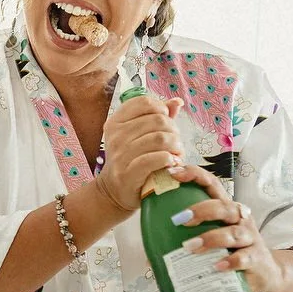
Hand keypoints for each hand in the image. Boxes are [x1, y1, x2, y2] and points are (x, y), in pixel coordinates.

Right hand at [95, 94, 185, 219]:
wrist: (115, 190)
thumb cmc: (131, 159)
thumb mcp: (138, 135)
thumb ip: (157, 117)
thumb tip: (177, 102)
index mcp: (116, 122)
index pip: (144, 103)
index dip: (161, 109)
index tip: (165, 121)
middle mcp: (116, 136)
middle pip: (158, 120)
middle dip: (174, 131)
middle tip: (175, 143)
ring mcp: (120, 155)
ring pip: (160, 138)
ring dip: (176, 146)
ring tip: (176, 154)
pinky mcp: (128, 174)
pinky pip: (157, 158)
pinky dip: (170, 159)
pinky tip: (172, 163)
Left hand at [167, 165, 287, 291]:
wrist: (265, 274)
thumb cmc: (230, 252)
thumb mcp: (211, 242)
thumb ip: (185, 241)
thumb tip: (148, 256)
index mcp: (226, 208)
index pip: (212, 184)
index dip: (194, 175)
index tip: (172, 172)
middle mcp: (240, 219)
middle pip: (223, 207)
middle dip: (201, 210)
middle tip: (179, 219)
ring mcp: (250, 238)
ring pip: (233, 233)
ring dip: (211, 238)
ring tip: (190, 247)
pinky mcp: (257, 259)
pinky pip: (244, 258)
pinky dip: (230, 261)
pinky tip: (216, 266)